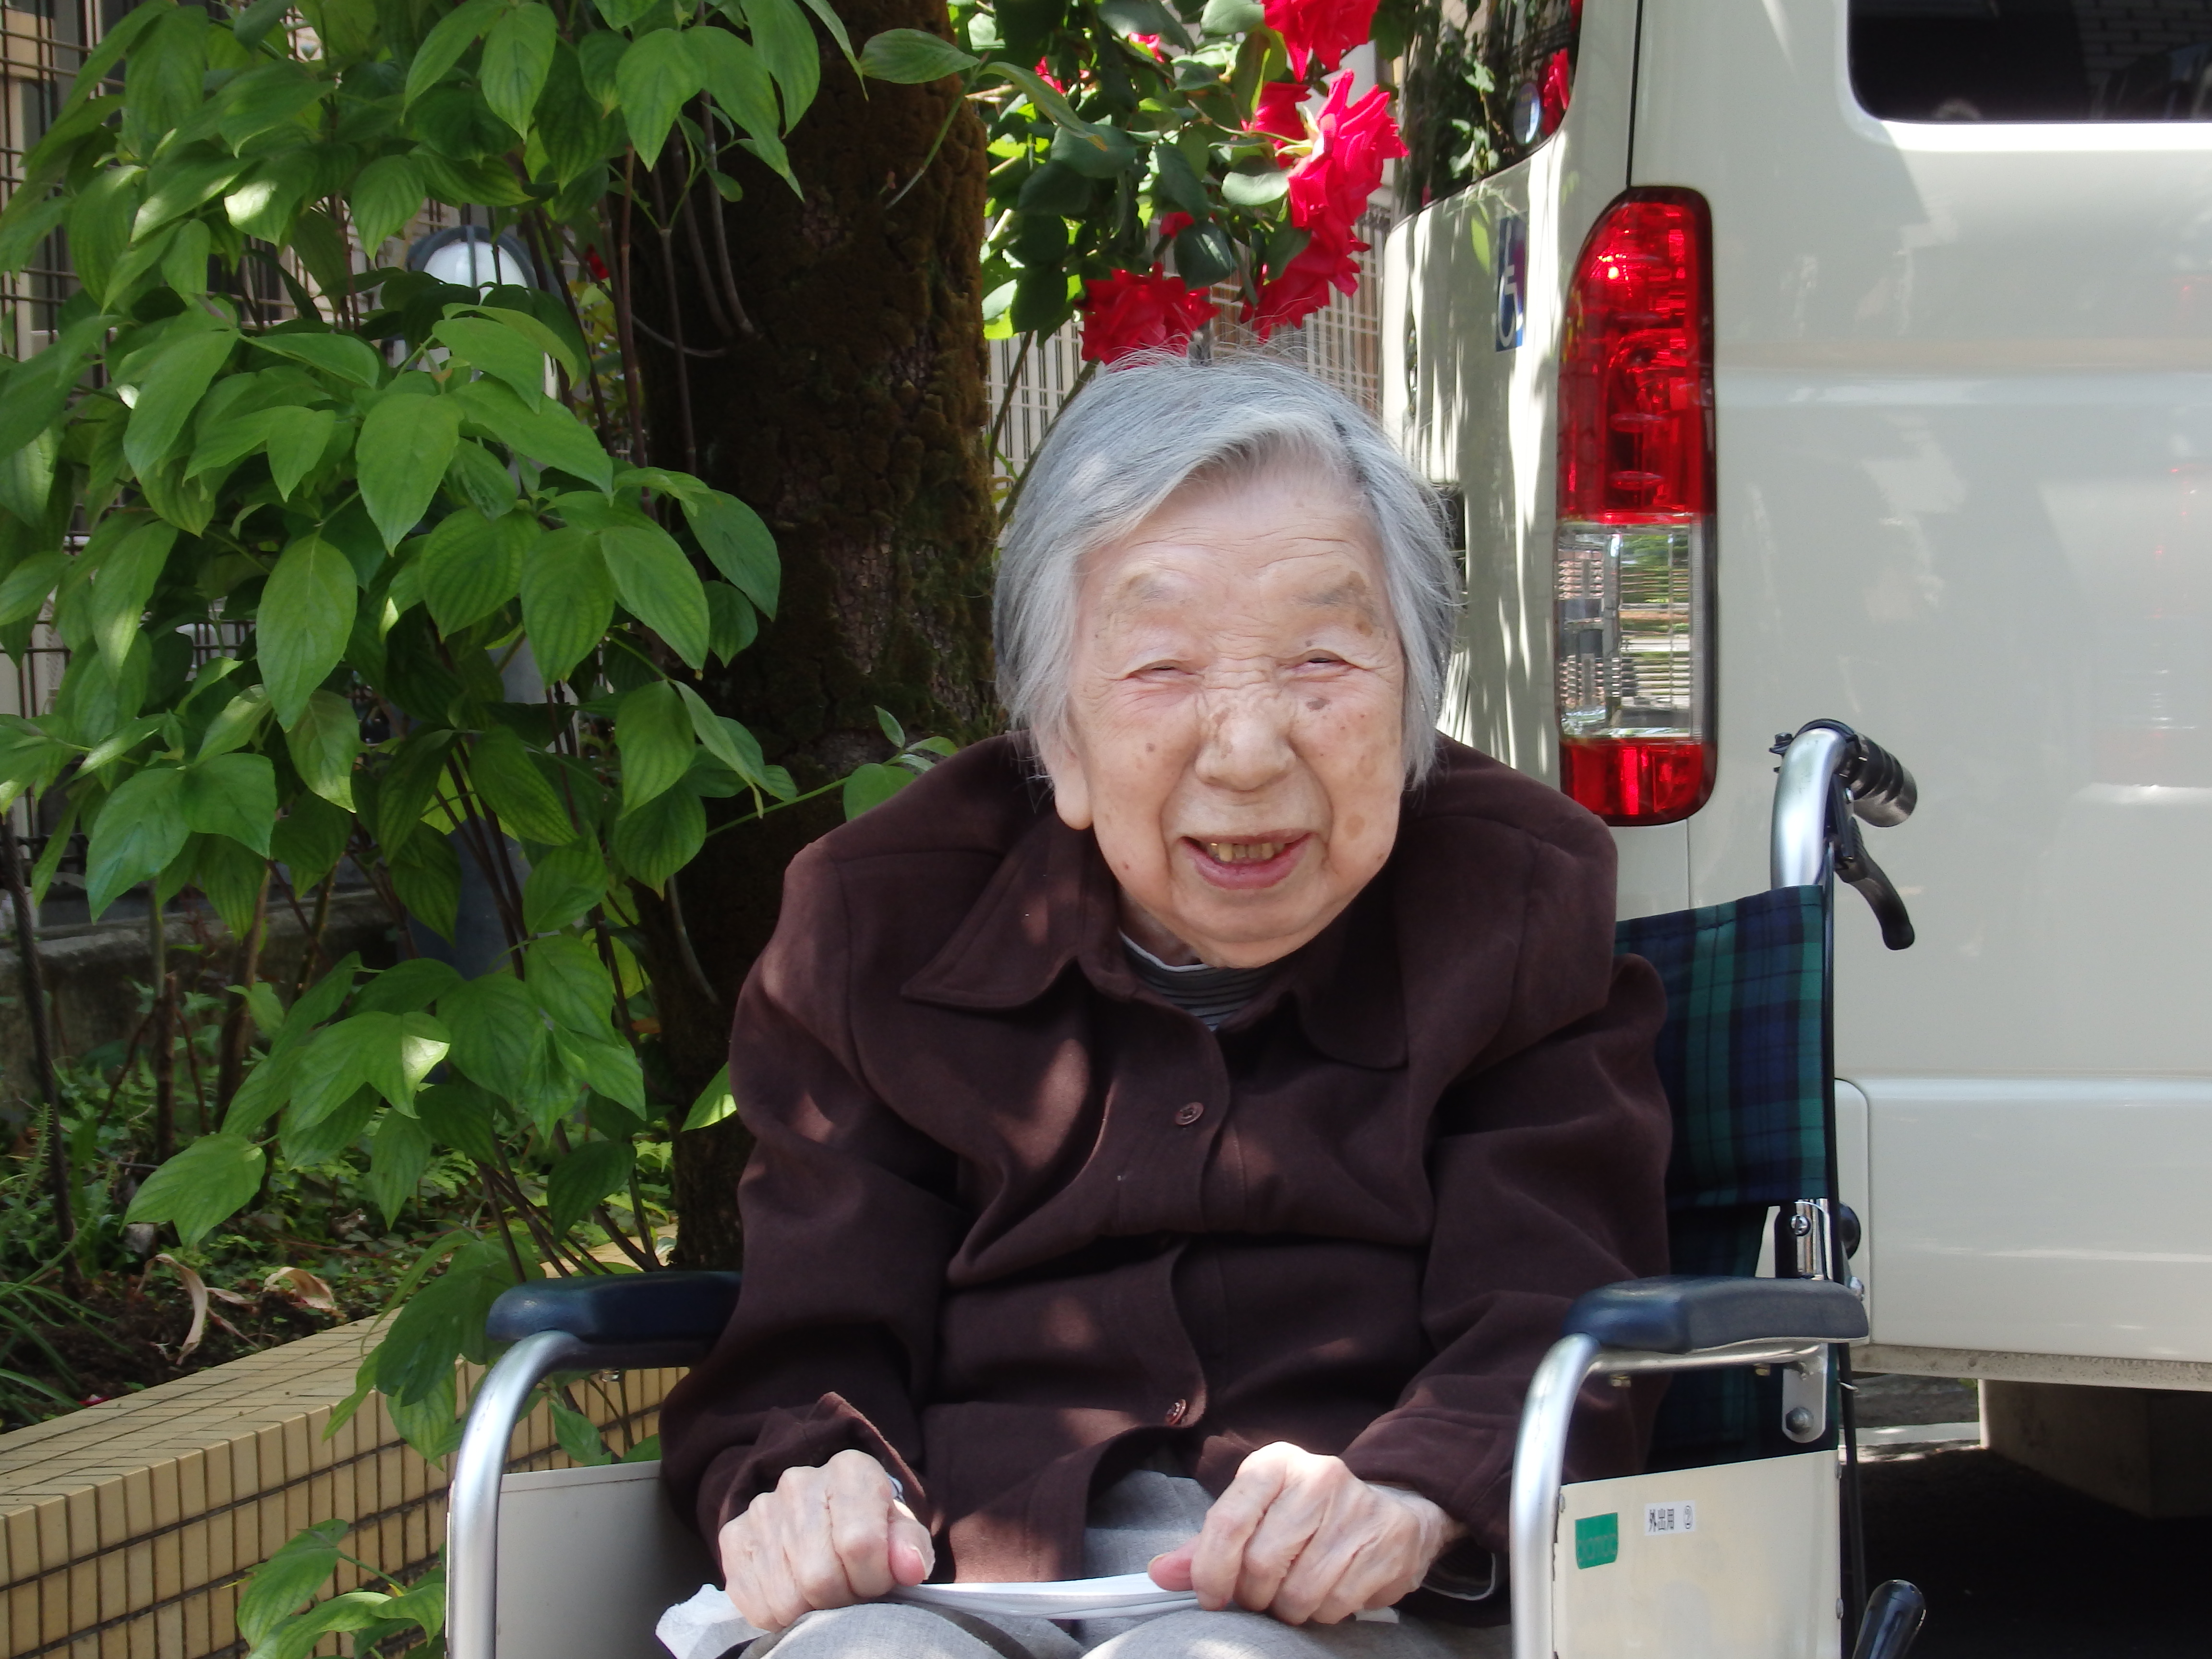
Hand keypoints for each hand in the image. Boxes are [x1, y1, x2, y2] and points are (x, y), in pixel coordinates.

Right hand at [717, 1449, 933, 1630]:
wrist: (828, 1516)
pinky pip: (755, 1603)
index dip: (874, 1578)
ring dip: (811, 1610)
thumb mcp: (900, 1532)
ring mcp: (761, 1509)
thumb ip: (910, 1548)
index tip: (879, 1580)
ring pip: (787, 1597)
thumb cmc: (871, 1528)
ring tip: (825, 1592)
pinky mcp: (733, 1538)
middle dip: (843, 1598)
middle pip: (820, 1576)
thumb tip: (910, 1567)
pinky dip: (779, 1616)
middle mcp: (799, 1482)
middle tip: (851, 1591)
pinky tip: (796, 1593)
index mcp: (849, 1470)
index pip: (860, 1543)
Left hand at [1146, 1443, 1461, 1624]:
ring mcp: (1356, 1509)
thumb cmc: (1308, 1515)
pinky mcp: (1386, 1542)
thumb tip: (1161, 1573)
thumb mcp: (1257, 1513)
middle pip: (1261, 1564)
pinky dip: (1321, 1614)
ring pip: (1299, 1592)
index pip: (1228, 1522)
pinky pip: (1335, 1604)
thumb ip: (1208, 1544)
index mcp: (1275, 1463)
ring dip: (1286, 1610)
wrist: (1392, 1510)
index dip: (1210, 1570)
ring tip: (1290, 1596)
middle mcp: (1317, 1477)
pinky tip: (1325, 1594)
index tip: (1210, 1596)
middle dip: (1252, 1596)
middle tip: (1258, 1597)